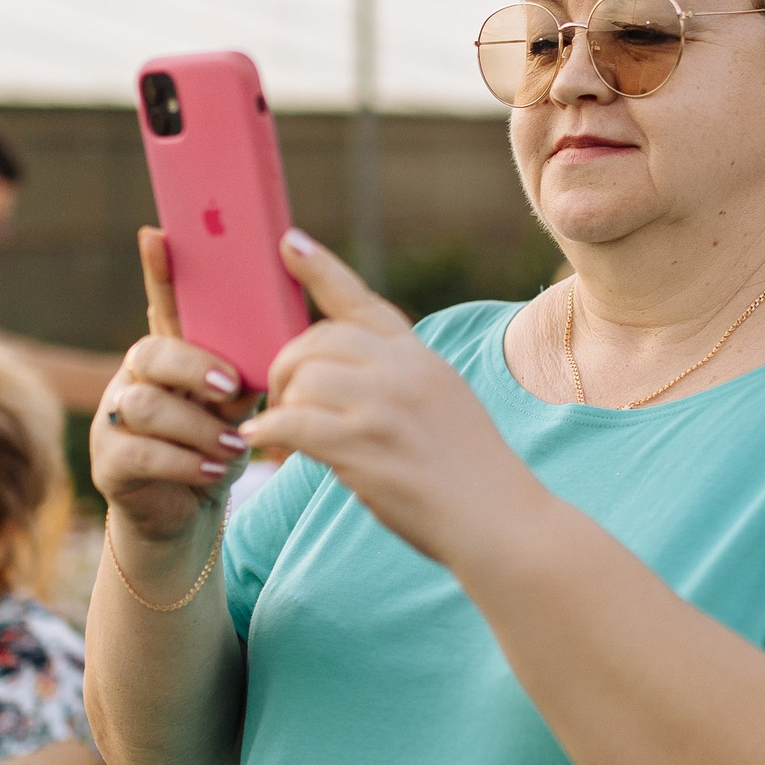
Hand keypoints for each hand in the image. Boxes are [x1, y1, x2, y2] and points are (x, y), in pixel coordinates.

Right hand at [92, 226, 258, 542]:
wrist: (184, 513)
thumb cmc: (214, 448)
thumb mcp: (233, 410)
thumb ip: (240, 381)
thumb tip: (267, 363)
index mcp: (169, 355)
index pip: (162, 306)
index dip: (158, 272)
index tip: (158, 235)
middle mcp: (134, 378)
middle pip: (150, 353)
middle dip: (194, 367)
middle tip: (233, 388)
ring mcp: (114, 418)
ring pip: (146, 406)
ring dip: (198, 427)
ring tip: (234, 445)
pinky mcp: (109, 461)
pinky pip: (140, 452)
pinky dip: (183, 462)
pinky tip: (212, 470)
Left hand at [237, 231, 544, 564]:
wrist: (501, 521)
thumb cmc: (471, 476)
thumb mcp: (447, 403)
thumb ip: (401, 380)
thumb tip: (338, 377)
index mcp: (421, 358)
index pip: (362, 303)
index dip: (321, 270)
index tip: (288, 243)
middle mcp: (403, 371)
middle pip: (315, 341)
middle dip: (286, 368)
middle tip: (280, 398)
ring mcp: (384, 407)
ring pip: (302, 380)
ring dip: (282, 407)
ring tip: (285, 436)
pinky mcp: (364, 447)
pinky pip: (293, 422)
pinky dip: (269, 431)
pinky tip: (262, 442)